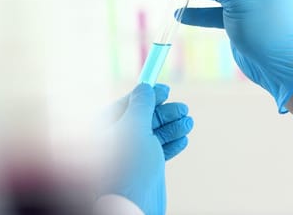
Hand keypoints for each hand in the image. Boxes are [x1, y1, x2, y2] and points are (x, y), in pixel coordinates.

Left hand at [99, 84, 192, 214]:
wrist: (131, 208)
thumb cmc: (126, 168)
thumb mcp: (134, 128)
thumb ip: (141, 106)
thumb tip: (144, 89)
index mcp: (103, 130)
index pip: (124, 105)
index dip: (145, 95)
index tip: (165, 89)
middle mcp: (113, 143)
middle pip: (141, 119)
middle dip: (163, 113)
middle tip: (183, 108)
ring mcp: (127, 158)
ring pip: (151, 136)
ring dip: (172, 127)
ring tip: (188, 122)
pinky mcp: (141, 172)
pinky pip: (156, 152)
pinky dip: (170, 145)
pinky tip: (183, 139)